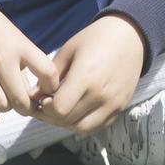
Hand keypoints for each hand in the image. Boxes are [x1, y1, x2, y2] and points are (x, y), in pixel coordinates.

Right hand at [0, 0, 57, 122]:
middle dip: (27, 108)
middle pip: (20, 98)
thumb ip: (25, 63)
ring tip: (10, 103)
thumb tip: (34, 94)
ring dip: (7, 109)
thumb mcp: (16, 38)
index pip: (47, 71)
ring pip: (0, 104)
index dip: (52, 86)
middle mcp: (2, 59)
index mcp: (20, 46)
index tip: (50, 90)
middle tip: (28, 107)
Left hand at [35, 15, 146, 135]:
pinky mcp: (121, 107)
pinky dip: (84, 123)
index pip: (58, 109)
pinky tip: (79, 110)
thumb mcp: (69, 50)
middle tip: (47, 104)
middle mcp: (101, 94)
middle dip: (52, 116)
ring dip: (67, 123)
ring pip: (82, 128)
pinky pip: (98, 126)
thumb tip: (34, 96)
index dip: (45, 107)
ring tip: (64, 109)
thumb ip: (50, 75)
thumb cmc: (96, 38)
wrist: (130, 35)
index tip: (44, 97)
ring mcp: (113, 103)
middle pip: (67, 120)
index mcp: (86, 76)